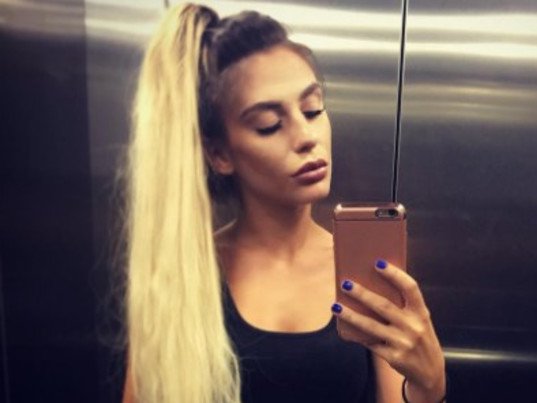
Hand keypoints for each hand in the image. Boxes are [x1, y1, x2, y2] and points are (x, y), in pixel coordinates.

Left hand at [332, 259, 445, 402]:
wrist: (430, 372)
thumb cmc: (419, 337)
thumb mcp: (419, 320)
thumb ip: (403, 307)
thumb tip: (371, 287)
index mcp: (421, 312)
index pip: (410, 288)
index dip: (395, 274)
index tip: (378, 263)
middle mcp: (414, 326)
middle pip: (383, 306)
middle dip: (362, 294)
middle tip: (345, 284)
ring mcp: (403, 342)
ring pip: (371, 326)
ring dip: (351, 315)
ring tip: (336, 306)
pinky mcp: (394, 357)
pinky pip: (370, 343)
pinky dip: (357, 335)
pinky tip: (345, 328)